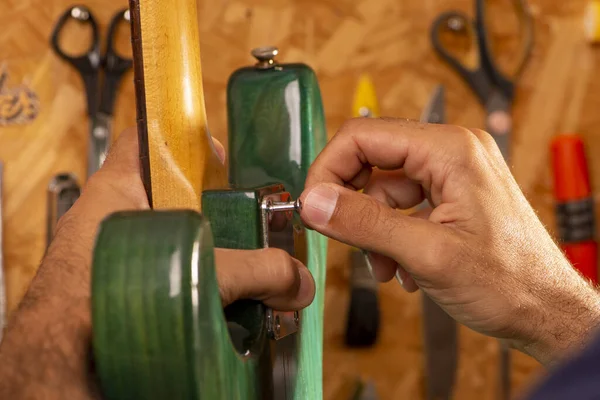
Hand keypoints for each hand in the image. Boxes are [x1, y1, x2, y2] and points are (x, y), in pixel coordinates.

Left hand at [0, 128, 313, 399]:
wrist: (55, 378)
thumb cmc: (77, 315)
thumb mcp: (190, 273)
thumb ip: (254, 272)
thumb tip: (295, 278)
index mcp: (116, 195)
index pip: (146, 140)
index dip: (184, 136)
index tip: (218, 150)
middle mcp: (116, 223)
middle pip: (173, 197)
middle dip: (215, 212)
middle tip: (250, 224)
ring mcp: (120, 261)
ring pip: (176, 244)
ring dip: (212, 258)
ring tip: (247, 272)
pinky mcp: (128, 296)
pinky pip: (170, 281)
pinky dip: (198, 290)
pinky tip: (224, 308)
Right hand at [299, 118, 599, 365]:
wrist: (548, 312)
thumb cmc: (510, 282)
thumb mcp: (427, 253)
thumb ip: (365, 224)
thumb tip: (315, 202)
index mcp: (450, 150)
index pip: (363, 137)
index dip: (329, 170)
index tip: (313, 206)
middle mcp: (452, 152)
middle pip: (372, 161)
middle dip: (354, 206)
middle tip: (342, 238)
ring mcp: (453, 175)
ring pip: (384, 191)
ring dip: (375, 231)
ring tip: (386, 267)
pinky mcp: (452, 197)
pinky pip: (403, 207)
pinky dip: (393, 237)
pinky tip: (405, 269)